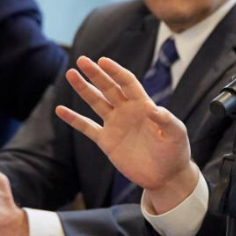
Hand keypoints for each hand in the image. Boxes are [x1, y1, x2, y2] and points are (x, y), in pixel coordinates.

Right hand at [55, 55, 198, 212]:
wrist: (165, 176)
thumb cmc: (175, 152)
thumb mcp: (176, 134)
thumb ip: (166, 120)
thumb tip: (151, 107)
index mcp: (143, 105)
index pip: (127, 83)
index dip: (115, 71)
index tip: (103, 61)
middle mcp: (127, 111)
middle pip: (108, 87)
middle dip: (95, 74)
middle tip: (81, 60)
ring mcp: (115, 125)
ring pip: (96, 102)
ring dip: (83, 89)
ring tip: (70, 74)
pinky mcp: (107, 141)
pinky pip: (87, 127)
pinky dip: (74, 119)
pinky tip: (60, 110)